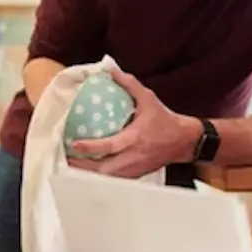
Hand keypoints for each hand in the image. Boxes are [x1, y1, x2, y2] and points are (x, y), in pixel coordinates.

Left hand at [68, 68, 200, 177]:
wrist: (184, 141)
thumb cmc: (165, 121)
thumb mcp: (148, 99)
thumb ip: (129, 84)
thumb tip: (111, 71)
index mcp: (134, 139)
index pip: (108, 146)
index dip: (90, 147)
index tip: (74, 144)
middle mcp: (132, 157)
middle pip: (103, 171)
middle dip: (82, 167)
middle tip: (67, 159)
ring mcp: (134, 169)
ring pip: (107, 179)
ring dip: (89, 174)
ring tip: (73, 165)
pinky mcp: (136, 175)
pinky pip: (114, 180)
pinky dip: (100, 177)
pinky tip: (90, 170)